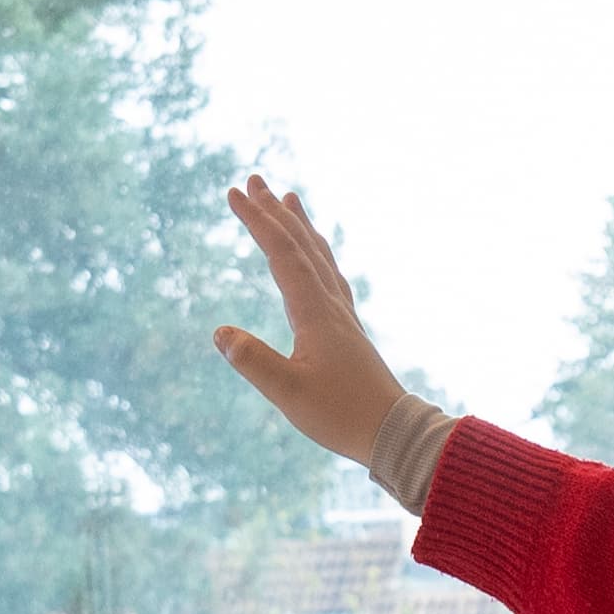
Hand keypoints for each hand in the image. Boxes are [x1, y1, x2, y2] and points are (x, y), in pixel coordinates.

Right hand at [212, 177, 422, 467]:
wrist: (393, 432)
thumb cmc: (341, 416)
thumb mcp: (288, 393)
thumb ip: (253, 361)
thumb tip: (220, 332)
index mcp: (315, 313)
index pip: (281, 255)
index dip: (257, 221)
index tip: (234, 193)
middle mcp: (331, 305)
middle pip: (302, 246)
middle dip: (275, 212)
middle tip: (253, 180)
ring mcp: (342, 316)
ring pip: (319, 258)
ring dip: (300, 227)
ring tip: (289, 200)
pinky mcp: (347, 331)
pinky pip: (328, 277)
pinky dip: (316, 255)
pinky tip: (314, 261)